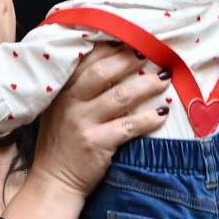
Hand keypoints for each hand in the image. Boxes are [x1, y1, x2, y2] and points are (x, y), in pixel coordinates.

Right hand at [28, 44, 168, 199]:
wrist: (54, 180)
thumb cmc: (62, 142)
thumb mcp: (61, 107)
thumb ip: (79, 85)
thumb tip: (114, 59)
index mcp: (63, 88)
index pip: (88, 58)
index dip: (112, 46)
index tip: (134, 38)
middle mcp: (71, 102)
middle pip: (105, 72)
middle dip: (131, 59)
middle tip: (154, 53)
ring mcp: (83, 122)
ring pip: (121, 96)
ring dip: (146, 86)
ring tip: (164, 79)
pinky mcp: (96, 144)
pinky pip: (128, 127)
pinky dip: (148, 119)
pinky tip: (162, 114)